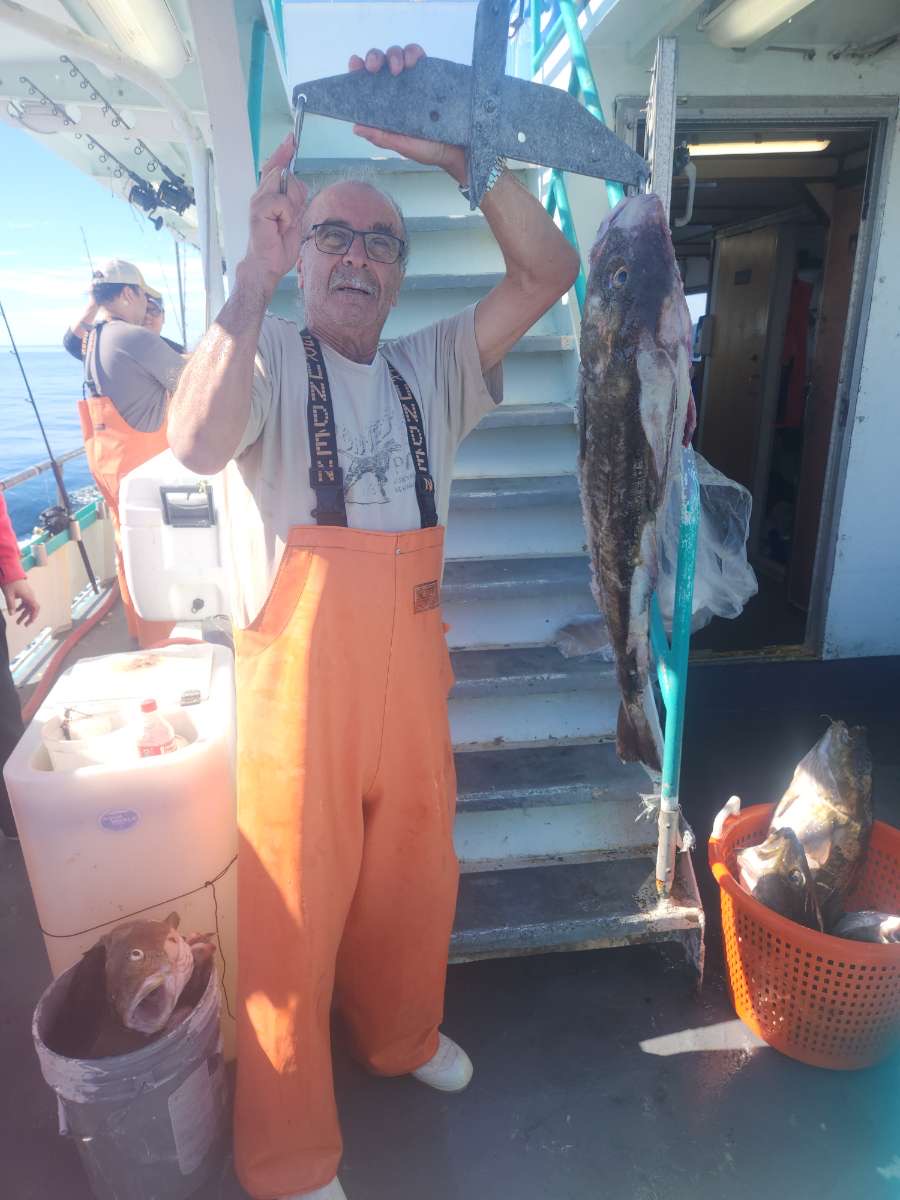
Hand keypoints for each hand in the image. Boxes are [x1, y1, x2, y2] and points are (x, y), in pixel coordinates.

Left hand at [2, 579, 38, 626]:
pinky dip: (22, 607)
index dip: (33, 616)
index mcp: (28, 596)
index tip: (28, 623)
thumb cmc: (10, 581)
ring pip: (28, 606)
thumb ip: (11, 605)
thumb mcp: (9, 595)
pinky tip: (17, 610)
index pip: (35, 608)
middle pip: (31, 609)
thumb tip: (12, 614)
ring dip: (24, 613)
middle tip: (21, 624)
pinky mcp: (25, 592)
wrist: (10, 571)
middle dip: (26, 617)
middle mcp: (30, 595)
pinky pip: (26, 602)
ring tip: (17, 619)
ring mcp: (28, 593)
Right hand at [241, 136, 307, 293]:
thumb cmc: (278, 246)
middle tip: (291, 217)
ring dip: (292, 205)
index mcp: (268, 195)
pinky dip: (288, 216)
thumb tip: (298, 183)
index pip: (275, 166)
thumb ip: (295, 199)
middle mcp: (261, 194)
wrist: (267, 266)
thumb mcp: (294, 218)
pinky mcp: (258, 209)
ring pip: (284, 184)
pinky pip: (283, 202)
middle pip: (283, 172)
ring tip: (284, 224)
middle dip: (296, 193)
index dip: (283, 152)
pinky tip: (281, 227)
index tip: (291, 138)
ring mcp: (258, 200)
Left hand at [348, 45, 466, 182]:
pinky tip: (413, 62)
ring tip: (398, 68)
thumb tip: (357, 127)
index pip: (367, 82)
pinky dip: (413, 52)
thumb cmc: (427, 149)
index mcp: (384, 104)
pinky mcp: (429, 73)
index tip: (355, 65)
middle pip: (380, 62)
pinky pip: (418, 54)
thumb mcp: (402, 145)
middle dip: (375, 58)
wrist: (458, 148)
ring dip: (394, 54)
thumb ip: (381, 137)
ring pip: (397, 54)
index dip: (358, 70)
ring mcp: (412, 80)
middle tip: (374, 68)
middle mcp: (395, 89)